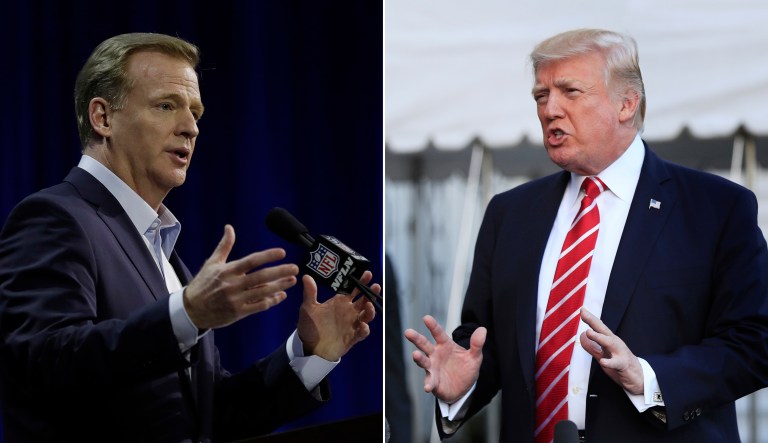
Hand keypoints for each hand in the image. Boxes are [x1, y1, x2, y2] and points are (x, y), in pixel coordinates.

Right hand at [183, 225, 297, 328]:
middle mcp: (233, 285)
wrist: (191, 310)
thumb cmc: (203, 284)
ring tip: (292, 280)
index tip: (282, 252)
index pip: (251, 261)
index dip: (267, 256)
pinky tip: (281, 295)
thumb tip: (229, 227)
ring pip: (262, 292)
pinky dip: (271, 301)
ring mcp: (236, 300)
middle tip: (295, 268)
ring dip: (279, 286)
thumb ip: (224, 246)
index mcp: (227, 271)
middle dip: (280, 272)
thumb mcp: (212, 263)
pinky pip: (259, 306)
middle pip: (261, 277)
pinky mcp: (238, 312)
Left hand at [297, 271, 377, 360]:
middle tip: (375, 286)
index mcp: (340, 303)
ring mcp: (352, 325)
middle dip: (371, 293)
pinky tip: (362, 326)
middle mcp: (348, 312)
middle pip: (364, 300)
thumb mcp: (308, 308)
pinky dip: (364, 329)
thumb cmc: (309, 327)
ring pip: (367, 316)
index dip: (361, 281)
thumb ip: (310, 293)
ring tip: (369, 305)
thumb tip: (306, 277)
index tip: (367, 274)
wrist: (309, 348)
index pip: (353, 289)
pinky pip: (362, 333)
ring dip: (370, 310)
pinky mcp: (352, 338)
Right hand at [404, 315, 485, 403]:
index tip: (426, 318)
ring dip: (419, 358)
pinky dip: (428, 384)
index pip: (438, 333)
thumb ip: (477, 344)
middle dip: (416, 338)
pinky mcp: (433, 381)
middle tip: (408, 332)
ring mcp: (432, 368)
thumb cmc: (466, 368)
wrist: (464, 388)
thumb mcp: (474, 357)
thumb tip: (482, 329)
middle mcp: (435, 355)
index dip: (432, 326)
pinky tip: (428, 387)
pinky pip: (429, 382)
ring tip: (415, 355)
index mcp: (445, 345)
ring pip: (423, 361)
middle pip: (424, 345)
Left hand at [579, 308, 643, 394]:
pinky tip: (603, 361)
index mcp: (609, 340)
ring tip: (588, 332)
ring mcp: (620, 353)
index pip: (598, 327)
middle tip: (583, 313)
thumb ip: (592, 346)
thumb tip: (581, 336)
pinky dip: (609, 362)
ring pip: (609, 343)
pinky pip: (616, 363)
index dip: (590, 318)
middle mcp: (615, 343)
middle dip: (593, 321)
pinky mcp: (623, 365)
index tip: (582, 309)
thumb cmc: (620, 364)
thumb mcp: (603, 355)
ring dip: (599, 337)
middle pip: (603, 330)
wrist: (638, 377)